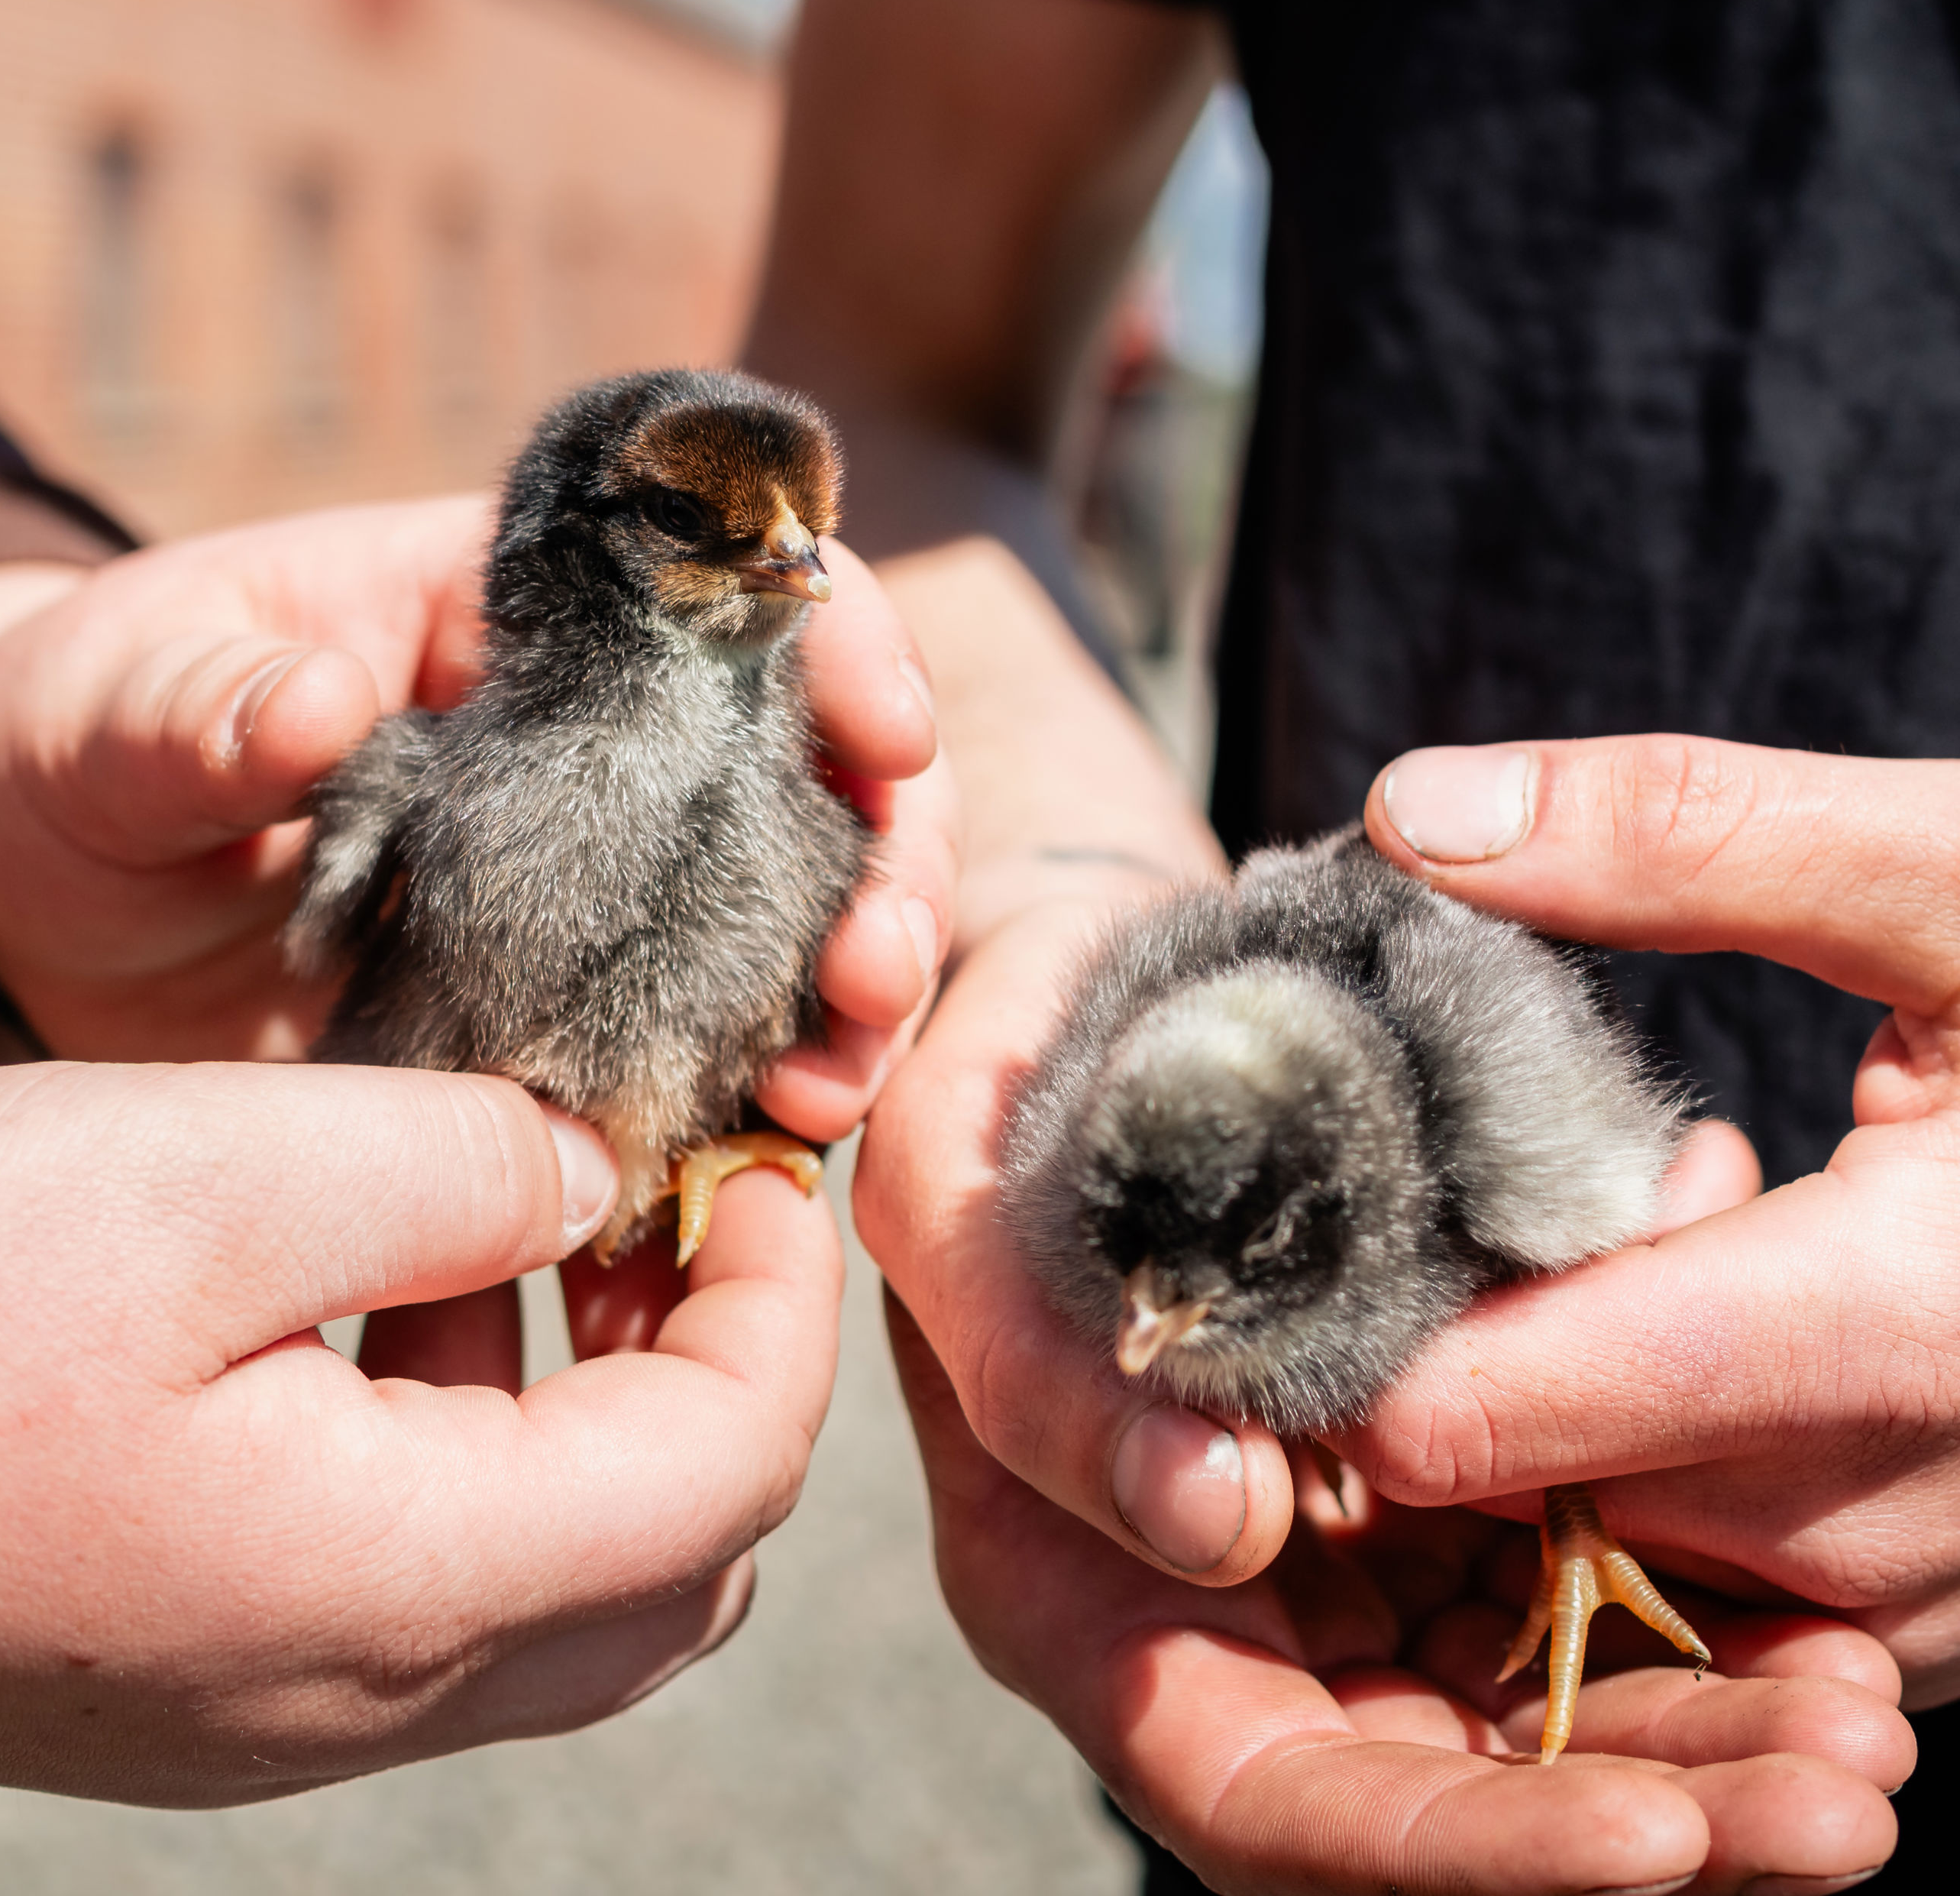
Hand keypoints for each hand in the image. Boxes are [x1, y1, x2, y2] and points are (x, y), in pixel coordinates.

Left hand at [0, 510, 950, 1121]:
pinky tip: (772, 1148)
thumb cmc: (83, 756)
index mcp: (516, 614)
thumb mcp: (108, 716)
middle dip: (888, 859)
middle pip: (816, 763)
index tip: (887, 728)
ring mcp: (616, 876)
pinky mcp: (595, 1000)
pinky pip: (725, 1031)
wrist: (61, 913)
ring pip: (805, 906)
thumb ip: (194, 708)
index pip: (723, 579)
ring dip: (855, 997)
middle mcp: (605, 738)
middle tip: (875, 965)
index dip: (838, 634)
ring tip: (827, 1090)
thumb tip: (310, 703)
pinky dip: (769, 1089)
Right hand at [0, 1057, 838, 1805]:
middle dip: (720, 1361)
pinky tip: (408, 1282)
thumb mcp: (211, 1171)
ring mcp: (273, 1691)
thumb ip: (454, 1172)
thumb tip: (587, 1175)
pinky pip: (428, 1561)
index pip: (727, 1473)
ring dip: (604, 1394)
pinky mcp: (201, 1650)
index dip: (781, 1304)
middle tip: (678, 1199)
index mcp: (393, 1589)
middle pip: (673, 1554)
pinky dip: (479, 1424)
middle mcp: (356, 1685)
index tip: (762, 1163)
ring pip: (562, 1571)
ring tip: (558, 1221)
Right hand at [858, 896, 1910, 1892]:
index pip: (1261, 1794)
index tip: (1649, 1825)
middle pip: (1426, 1795)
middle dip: (1634, 1809)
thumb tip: (1219, 1522)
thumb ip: (1037, 1367)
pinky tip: (1823, 1610)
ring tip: (1871, 1724)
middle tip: (1843, 1789)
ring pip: (1514, 1712)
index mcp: (1057, 1585)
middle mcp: (1199, 1609)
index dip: (1449, 1845)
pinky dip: (1682, 1613)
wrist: (1064, 1009)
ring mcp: (1316, 1552)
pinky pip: (1552, 1580)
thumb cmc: (981, 1083)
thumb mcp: (952, 1194)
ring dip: (1697, 1733)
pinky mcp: (1407, 1479)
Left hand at [1345, 734, 1959, 1712]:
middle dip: (1469, 1349)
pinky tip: (1725, 1319)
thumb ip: (1683, 832)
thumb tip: (1404, 817)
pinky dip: (1690, 1459)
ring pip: (1646, 1532)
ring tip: (1629, 1231)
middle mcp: (1937, 1499)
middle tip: (1463, 1200)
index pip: (1501, 1408)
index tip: (1304, 1228)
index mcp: (1913, 1319)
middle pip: (1553, 1473)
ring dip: (1583, 1401)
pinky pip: (1754, 1566)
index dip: (1365, 1328)